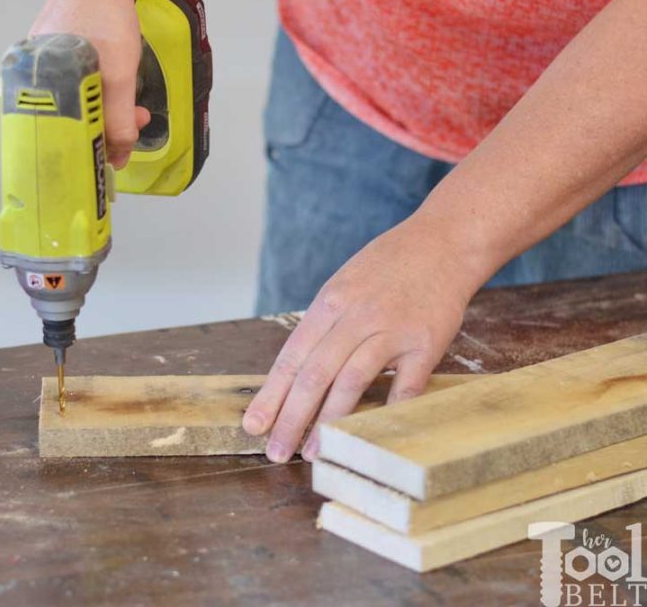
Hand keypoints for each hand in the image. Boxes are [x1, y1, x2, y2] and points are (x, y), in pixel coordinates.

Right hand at [30, 0, 149, 167]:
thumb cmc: (102, 16)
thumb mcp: (117, 79)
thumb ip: (118, 122)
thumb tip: (118, 160)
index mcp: (28, 86)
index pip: (51, 139)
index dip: (81, 152)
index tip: (107, 159)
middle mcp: (30, 78)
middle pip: (66, 124)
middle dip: (104, 131)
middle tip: (134, 127)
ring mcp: (44, 65)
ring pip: (76, 105)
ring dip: (109, 112)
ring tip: (136, 108)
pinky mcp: (58, 55)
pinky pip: (78, 87)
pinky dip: (102, 94)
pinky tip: (121, 88)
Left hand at [242, 214, 484, 461]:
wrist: (443, 242)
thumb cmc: (388, 267)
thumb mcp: (343, 286)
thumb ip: (322, 327)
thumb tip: (293, 375)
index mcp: (330, 303)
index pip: (291, 357)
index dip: (271, 395)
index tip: (253, 426)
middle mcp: (356, 316)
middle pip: (315, 374)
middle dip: (291, 417)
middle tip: (276, 452)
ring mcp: (392, 330)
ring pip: (352, 381)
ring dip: (329, 422)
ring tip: (314, 452)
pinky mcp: (426, 343)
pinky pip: (406, 387)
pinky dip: (387, 413)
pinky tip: (370, 437)